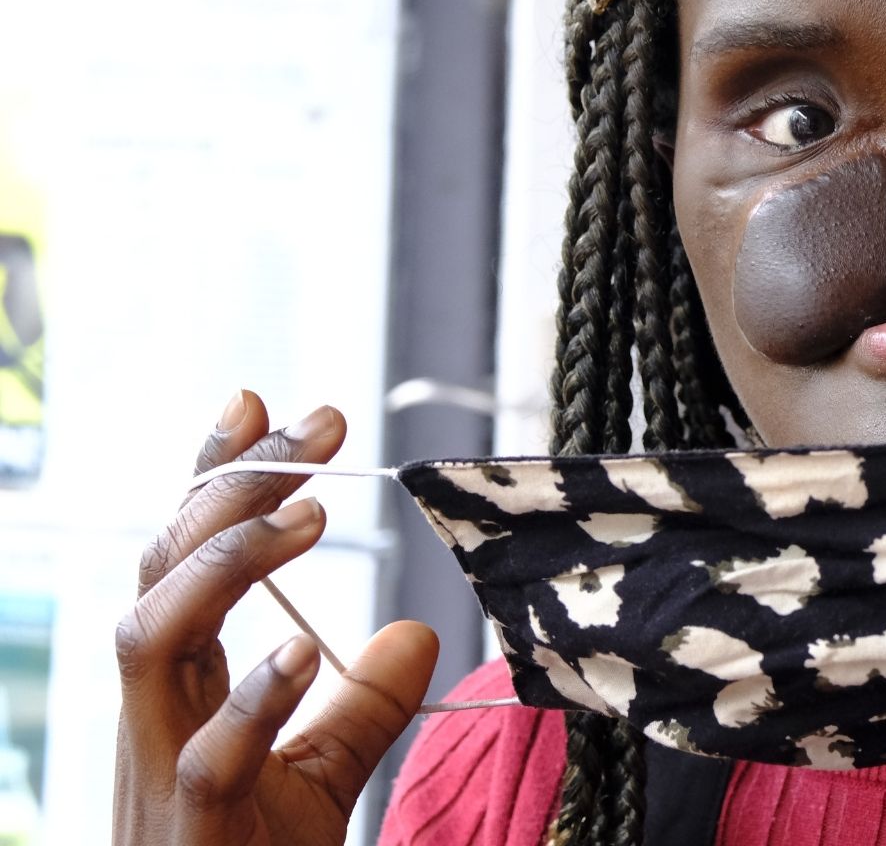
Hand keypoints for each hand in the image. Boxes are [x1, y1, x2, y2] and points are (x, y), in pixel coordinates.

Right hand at [113, 391, 438, 845]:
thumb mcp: (321, 773)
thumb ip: (363, 704)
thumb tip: (417, 632)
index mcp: (182, 687)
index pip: (183, 556)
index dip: (212, 477)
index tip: (256, 399)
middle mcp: (157, 713)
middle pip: (164, 569)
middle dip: (231, 488)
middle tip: (316, 430)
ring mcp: (164, 769)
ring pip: (151, 640)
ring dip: (225, 566)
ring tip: (310, 516)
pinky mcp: (194, 829)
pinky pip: (209, 755)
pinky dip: (253, 696)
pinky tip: (305, 649)